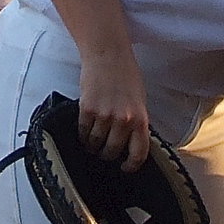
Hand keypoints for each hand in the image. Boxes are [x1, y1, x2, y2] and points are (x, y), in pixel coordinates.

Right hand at [77, 49, 150, 171]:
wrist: (108, 56)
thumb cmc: (126, 75)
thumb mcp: (139, 101)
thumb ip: (136, 122)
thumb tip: (131, 142)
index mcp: (140, 119)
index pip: (138, 152)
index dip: (131, 165)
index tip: (125, 167)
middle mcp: (123, 120)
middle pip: (112, 151)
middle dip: (108, 154)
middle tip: (105, 151)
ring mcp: (104, 116)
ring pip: (95, 144)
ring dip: (93, 146)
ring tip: (93, 141)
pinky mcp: (87, 110)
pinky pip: (83, 132)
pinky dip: (83, 135)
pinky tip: (85, 131)